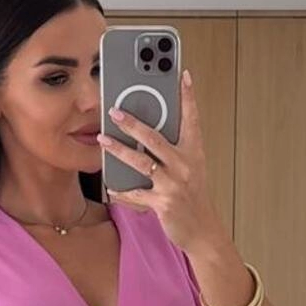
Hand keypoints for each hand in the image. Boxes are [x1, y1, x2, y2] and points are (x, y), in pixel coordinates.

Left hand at [98, 70, 226, 255]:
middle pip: (156, 138)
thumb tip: (149, 130)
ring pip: (142, 163)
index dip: (188, 97)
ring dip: (119, 150)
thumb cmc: (193, 195)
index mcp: (194, 152)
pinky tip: (110, 186)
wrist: (202, 230)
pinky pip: (137, 194)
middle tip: (114, 110)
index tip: (183, 75)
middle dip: (133, 123)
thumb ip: (175, 148)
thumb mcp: (191, 168)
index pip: (192, 119)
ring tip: (103, 140)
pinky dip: (122, 191)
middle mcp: (185, 165)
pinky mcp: (163, 204)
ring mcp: (174, 185)